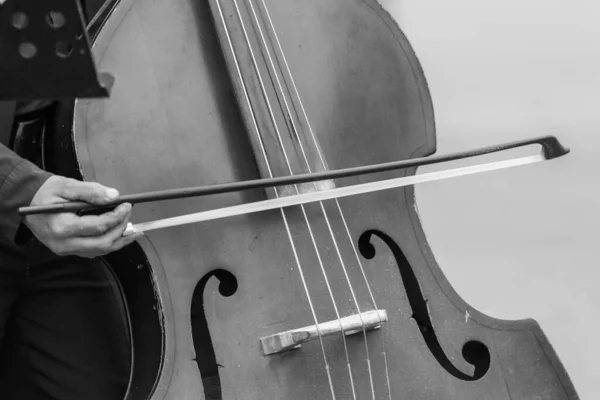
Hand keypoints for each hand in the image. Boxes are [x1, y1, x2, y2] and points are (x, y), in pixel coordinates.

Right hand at [24, 176, 142, 257]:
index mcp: (62, 227)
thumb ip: (91, 191)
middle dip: (120, 228)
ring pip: (100, 250)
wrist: (27, 201)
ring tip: (131, 227)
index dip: (117, 216)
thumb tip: (114, 196)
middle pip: (102, 243)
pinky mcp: (68, 250)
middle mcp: (63, 243)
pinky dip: (109, 243)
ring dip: (118, 239)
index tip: (126, 205)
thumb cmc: (46, 192)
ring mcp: (65, 250)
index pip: (99, 226)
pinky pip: (94, 251)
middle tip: (127, 213)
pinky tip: (120, 235)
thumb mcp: (68, 186)